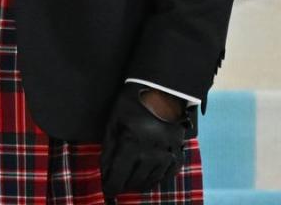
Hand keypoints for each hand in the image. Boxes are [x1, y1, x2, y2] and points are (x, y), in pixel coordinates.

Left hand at [100, 84, 190, 199]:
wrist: (161, 91)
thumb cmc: (131, 102)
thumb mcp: (113, 120)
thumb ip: (108, 147)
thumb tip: (104, 170)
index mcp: (131, 144)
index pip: (119, 175)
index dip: (111, 186)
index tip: (106, 191)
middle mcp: (150, 154)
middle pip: (133, 181)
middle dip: (123, 184)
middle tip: (116, 184)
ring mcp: (166, 156)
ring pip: (149, 181)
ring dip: (137, 184)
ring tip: (129, 182)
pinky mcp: (177, 154)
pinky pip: (166, 176)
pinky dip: (155, 180)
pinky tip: (148, 179)